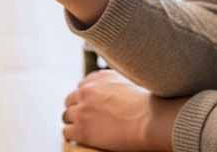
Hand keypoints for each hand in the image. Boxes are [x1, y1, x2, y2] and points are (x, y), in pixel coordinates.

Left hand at [62, 70, 180, 151]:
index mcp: (99, 77)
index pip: (84, 85)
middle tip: (85, 118)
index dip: (87, 97)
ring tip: (82, 129)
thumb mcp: (131, 82)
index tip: (91, 105)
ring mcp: (82, 109)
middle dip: (77, 108)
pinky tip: (80, 138)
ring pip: (67, 116)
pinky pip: (67, 132)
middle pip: (71, 99)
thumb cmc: (147, 103)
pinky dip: (72, 136)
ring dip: (74, 122)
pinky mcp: (81, 129)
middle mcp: (87, 90)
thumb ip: (116, 83)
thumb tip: (117, 91)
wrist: (149, 119)